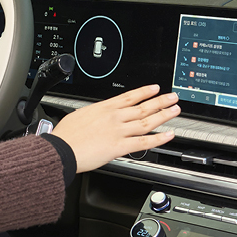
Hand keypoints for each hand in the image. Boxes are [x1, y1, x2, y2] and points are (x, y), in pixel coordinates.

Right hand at [50, 86, 180, 172]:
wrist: (61, 149)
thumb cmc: (65, 135)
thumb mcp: (78, 115)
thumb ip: (91, 115)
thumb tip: (94, 115)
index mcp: (103, 108)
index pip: (129, 97)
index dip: (144, 92)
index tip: (154, 88)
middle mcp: (114, 117)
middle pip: (142, 107)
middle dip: (160, 101)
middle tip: (172, 97)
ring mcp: (118, 131)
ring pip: (147, 122)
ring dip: (163, 115)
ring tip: (175, 111)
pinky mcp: (119, 147)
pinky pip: (143, 142)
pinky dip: (158, 139)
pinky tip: (168, 135)